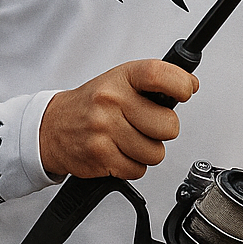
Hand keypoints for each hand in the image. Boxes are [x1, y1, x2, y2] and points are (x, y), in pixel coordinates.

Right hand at [39, 59, 197, 179]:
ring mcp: (105, 130)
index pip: (158, 74)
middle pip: (168, 126)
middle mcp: (111, 101)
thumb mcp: (120, 80)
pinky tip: (119, 152)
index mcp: (121, 78)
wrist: (52, 126)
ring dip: (148, 151)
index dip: (180, 84)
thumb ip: (154, 82)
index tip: (184, 92)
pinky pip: (138, 170)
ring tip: (130, 140)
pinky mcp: (101, 156)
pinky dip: (133, 165)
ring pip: (156, 153)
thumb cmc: (92, 103)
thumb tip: (190, 84)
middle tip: (148, 125)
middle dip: (164, 130)